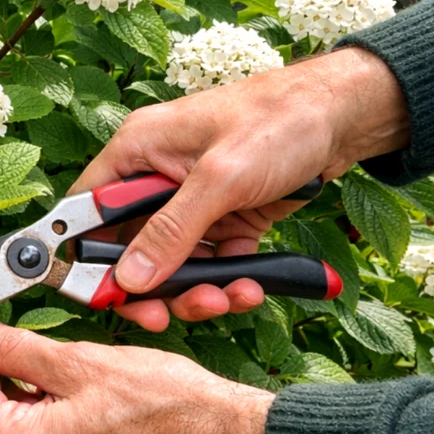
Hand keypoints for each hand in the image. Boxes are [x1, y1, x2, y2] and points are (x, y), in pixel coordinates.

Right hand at [69, 48, 409, 330]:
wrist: (346, 116)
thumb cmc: (279, 121)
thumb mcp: (221, 178)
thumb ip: (172, 230)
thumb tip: (129, 278)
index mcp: (137, 150)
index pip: (87, 210)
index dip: (87, 256)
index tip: (104, 296)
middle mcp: (155, 176)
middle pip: (129, 246)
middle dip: (150, 286)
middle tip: (163, 317)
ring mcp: (191, 199)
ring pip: (172, 262)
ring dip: (194, 290)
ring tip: (227, 299)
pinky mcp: (224, 217)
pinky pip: (211, 261)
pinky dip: (227, 281)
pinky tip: (250, 287)